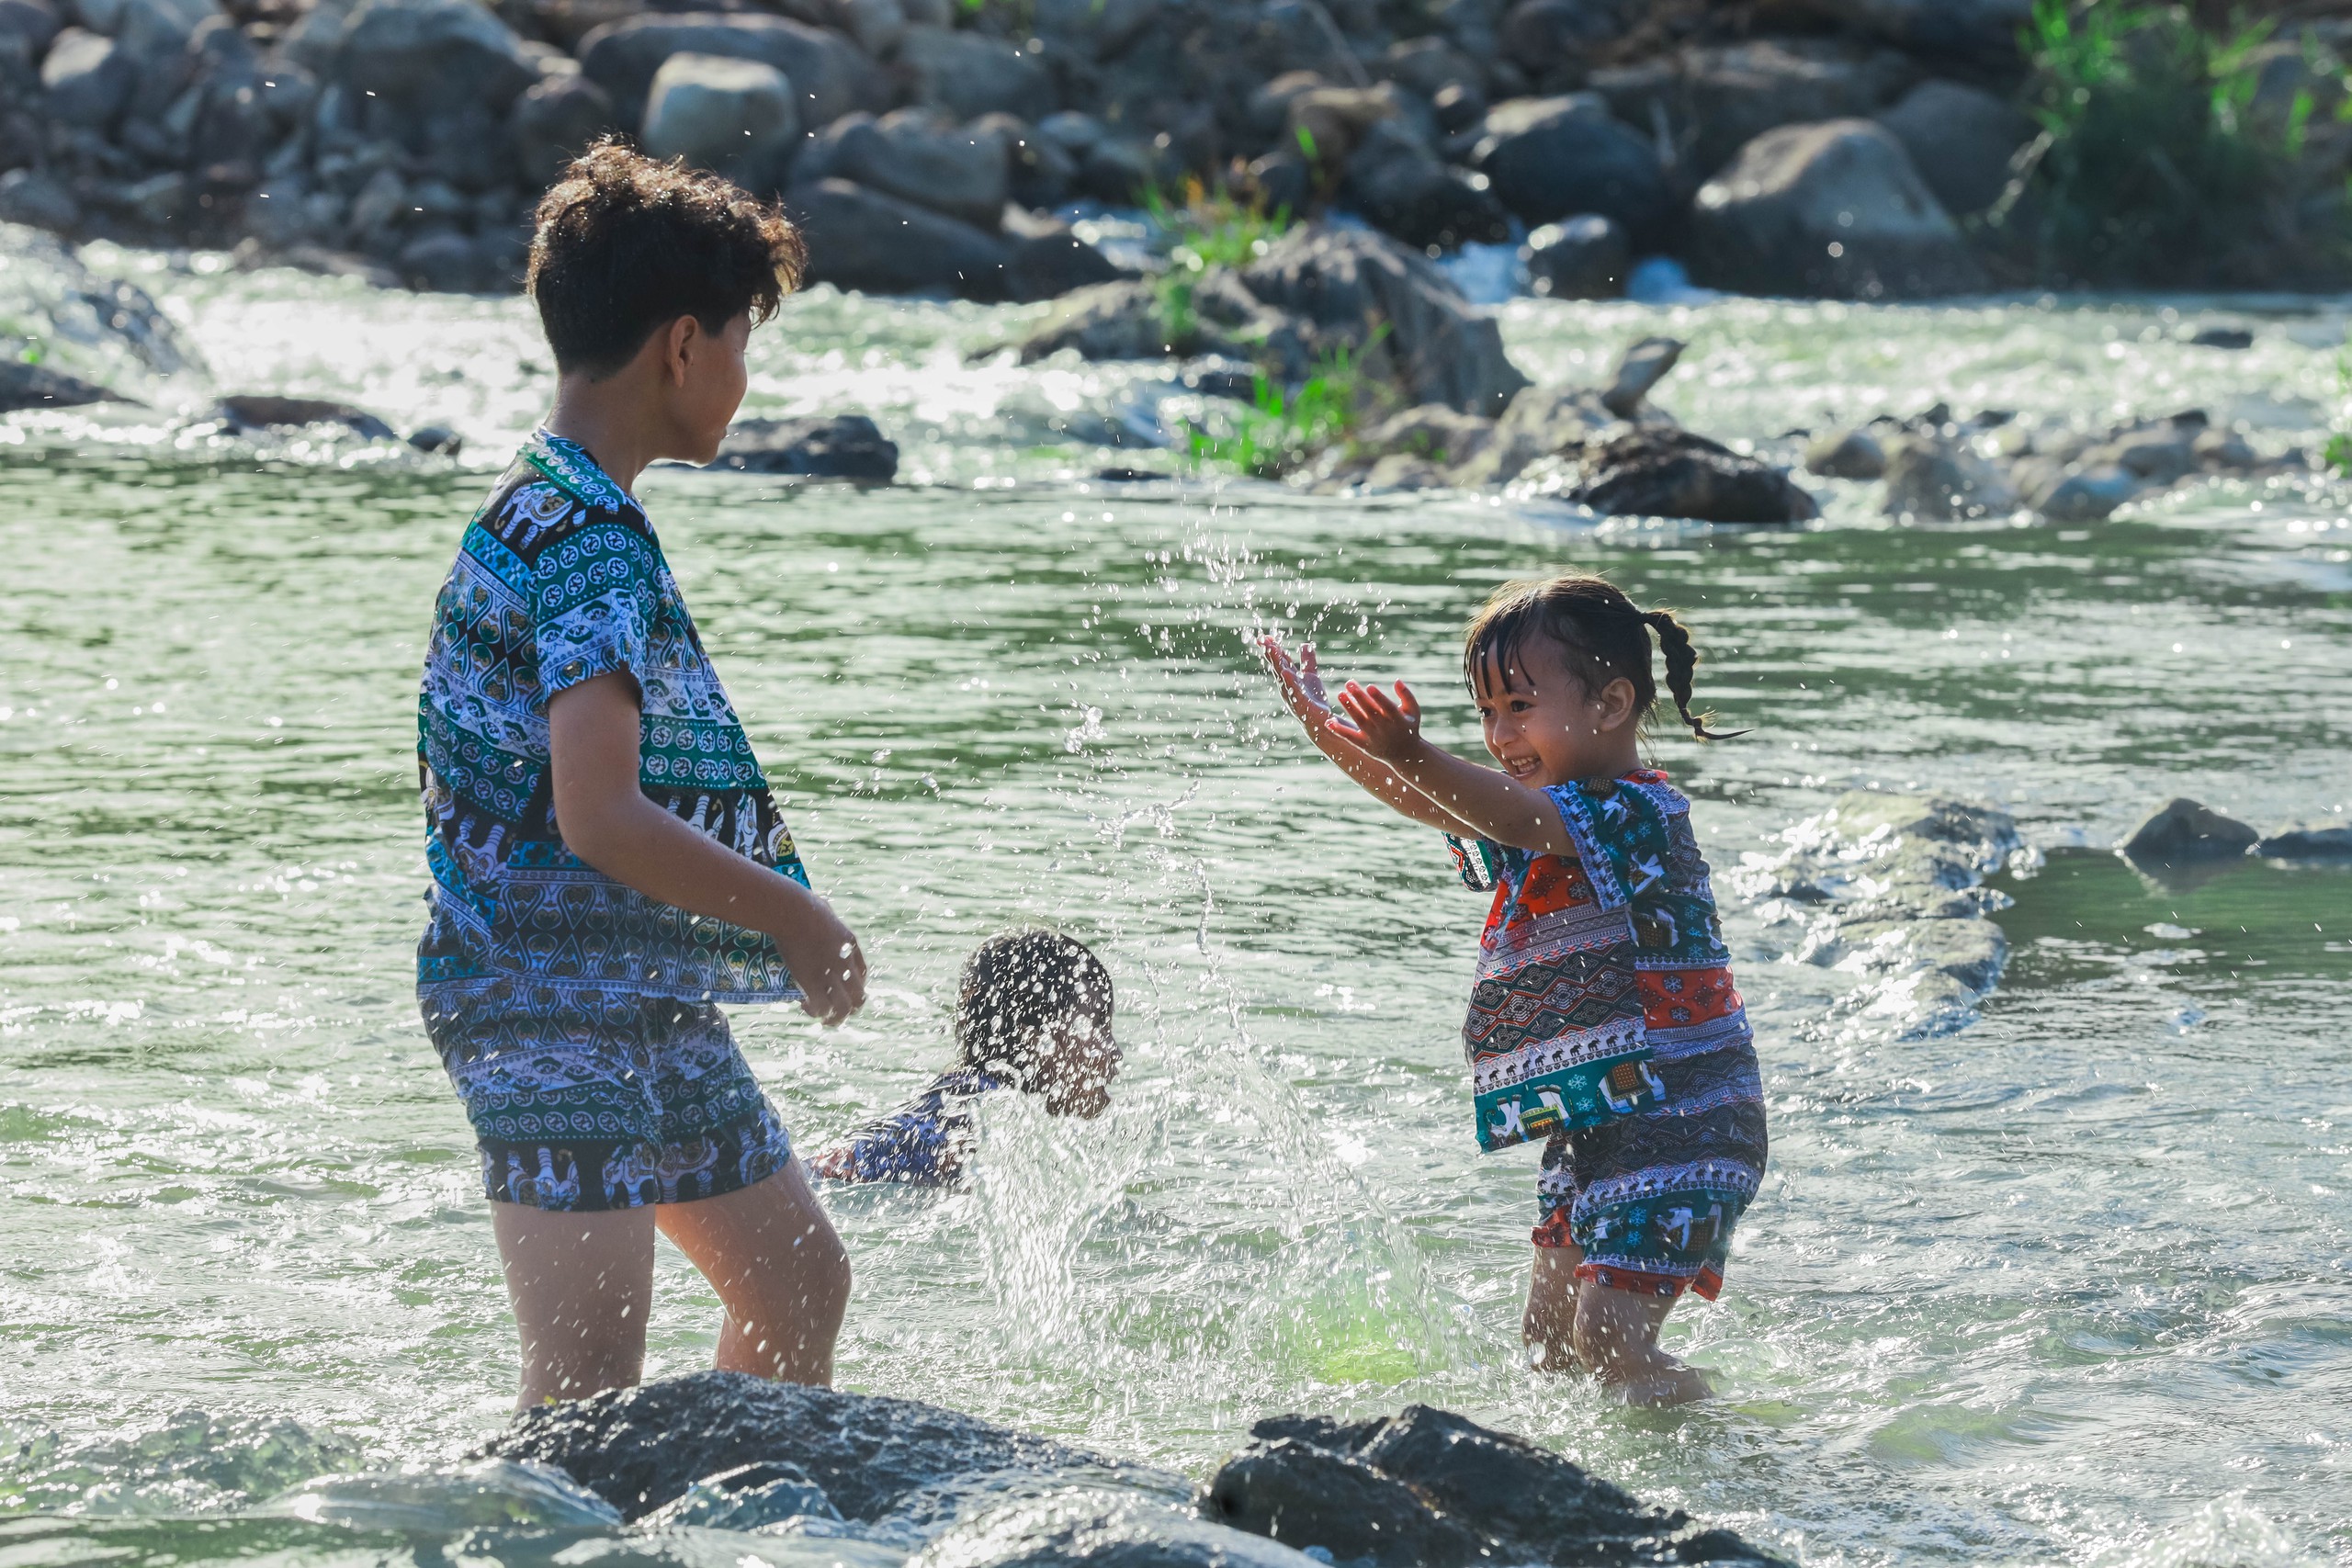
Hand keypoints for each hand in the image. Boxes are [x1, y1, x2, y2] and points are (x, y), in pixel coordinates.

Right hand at [770, 886, 867, 1025]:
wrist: (793, 912)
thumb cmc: (802, 904)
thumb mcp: (822, 908)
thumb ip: (823, 915)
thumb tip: (815, 908)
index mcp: (850, 945)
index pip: (862, 974)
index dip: (853, 986)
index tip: (839, 990)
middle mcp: (846, 964)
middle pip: (859, 996)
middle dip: (849, 1008)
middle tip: (834, 1012)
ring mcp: (831, 975)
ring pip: (843, 1008)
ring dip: (834, 1018)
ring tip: (824, 1020)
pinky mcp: (813, 982)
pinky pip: (822, 1008)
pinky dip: (815, 1012)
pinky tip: (804, 1006)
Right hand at [1260, 637, 1333, 731]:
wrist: (1321, 721)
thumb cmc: (1313, 700)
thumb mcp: (1311, 676)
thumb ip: (1307, 661)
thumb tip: (1305, 644)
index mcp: (1288, 678)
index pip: (1279, 660)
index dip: (1273, 648)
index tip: (1266, 636)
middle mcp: (1287, 686)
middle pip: (1278, 666)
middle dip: (1271, 653)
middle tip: (1263, 639)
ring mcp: (1292, 695)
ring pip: (1282, 676)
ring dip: (1277, 663)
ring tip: (1272, 650)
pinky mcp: (1302, 704)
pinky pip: (1294, 691)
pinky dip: (1290, 681)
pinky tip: (1286, 672)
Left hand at [1327, 680, 1425, 763]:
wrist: (1405, 755)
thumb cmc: (1409, 727)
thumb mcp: (1413, 712)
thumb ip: (1407, 695)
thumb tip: (1396, 681)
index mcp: (1399, 721)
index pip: (1388, 708)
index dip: (1379, 697)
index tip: (1369, 686)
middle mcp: (1386, 730)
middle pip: (1371, 712)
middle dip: (1360, 697)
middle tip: (1349, 683)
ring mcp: (1375, 739)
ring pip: (1360, 722)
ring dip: (1349, 708)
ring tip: (1340, 694)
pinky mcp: (1365, 746)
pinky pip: (1350, 737)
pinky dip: (1339, 730)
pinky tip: (1329, 722)